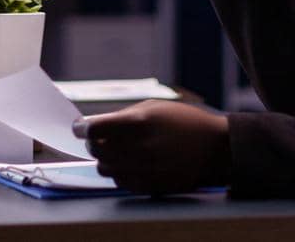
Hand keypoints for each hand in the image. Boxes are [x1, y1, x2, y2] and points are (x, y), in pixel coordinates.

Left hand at [73, 100, 229, 194]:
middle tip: (98, 138)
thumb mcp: (155, 108)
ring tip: (115, 151)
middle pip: (97, 151)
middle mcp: (141, 148)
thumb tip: (95, 126)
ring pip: (106, 169)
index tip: (78, 128)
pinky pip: (121, 183)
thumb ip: (124, 117)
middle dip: (94, 143)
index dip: (82, 128)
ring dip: (105, 160)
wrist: (216, 147)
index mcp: (140, 123)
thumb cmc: (184, 121)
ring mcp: (146, 169)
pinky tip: (129, 164)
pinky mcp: (152, 186)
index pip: (96, 129)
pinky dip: (119, 174)